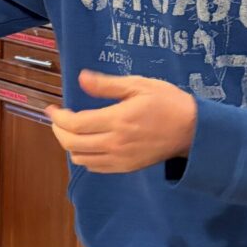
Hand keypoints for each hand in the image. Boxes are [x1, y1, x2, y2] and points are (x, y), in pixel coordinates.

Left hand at [45, 69, 197, 173]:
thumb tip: (81, 79)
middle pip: (71, 144)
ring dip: (69, 144)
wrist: (195, 131)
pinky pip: (95, 167)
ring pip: (80, 158)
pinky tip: (86, 143)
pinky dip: (83, 156)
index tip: (52, 108)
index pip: (75, 124)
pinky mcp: (126, 167)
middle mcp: (116, 143)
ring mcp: (120, 159)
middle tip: (57, 118)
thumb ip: (107, 85)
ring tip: (71, 130)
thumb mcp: (139, 85)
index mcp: (118, 120)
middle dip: (57, 130)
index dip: (57, 117)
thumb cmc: (168, 103)